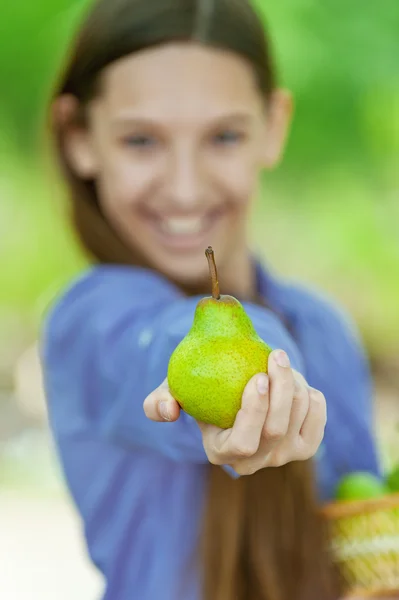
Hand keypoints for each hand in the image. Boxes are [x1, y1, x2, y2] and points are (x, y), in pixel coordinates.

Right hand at [143, 349, 326, 474]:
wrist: (232, 392)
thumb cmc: (200, 389)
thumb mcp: (173, 391)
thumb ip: (159, 402)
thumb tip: (167, 412)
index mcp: (221, 452)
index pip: (244, 443)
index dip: (254, 412)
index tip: (256, 376)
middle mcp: (254, 462)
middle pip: (276, 430)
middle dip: (281, 389)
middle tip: (276, 355)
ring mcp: (282, 457)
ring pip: (298, 419)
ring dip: (294, 384)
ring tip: (279, 362)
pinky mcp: (305, 447)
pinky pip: (317, 418)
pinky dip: (312, 395)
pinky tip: (297, 380)